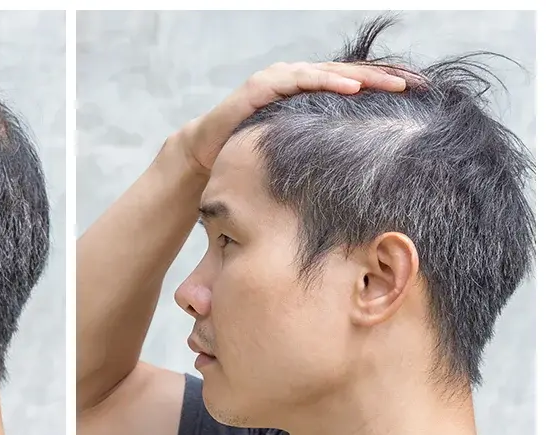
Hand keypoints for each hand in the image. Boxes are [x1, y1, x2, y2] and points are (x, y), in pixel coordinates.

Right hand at [175, 62, 407, 174]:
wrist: (206, 151)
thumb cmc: (252, 152)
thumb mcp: (296, 149)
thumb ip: (322, 148)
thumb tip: (362, 169)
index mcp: (309, 92)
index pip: (354, 84)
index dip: (386, 85)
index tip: (423, 93)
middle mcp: (297, 79)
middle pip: (350, 73)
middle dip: (386, 78)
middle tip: (421, 85)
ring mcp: (279, 79)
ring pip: (330, 72)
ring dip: (364, 78)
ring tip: (396, 86)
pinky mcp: (262, 86)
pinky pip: (300, 80)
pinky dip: (326, 82)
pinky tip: (351, 88)